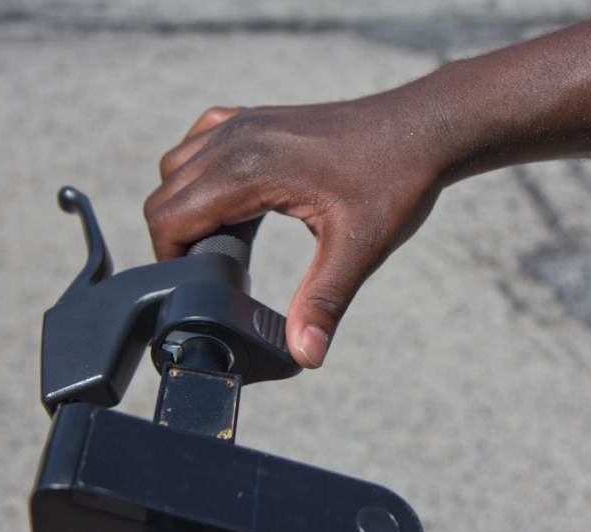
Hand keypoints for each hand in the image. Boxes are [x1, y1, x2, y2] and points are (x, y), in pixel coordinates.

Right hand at [144, 89, 448, 367]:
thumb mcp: (359, 248)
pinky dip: (199, 172)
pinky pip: (200, 141)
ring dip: (184, 205)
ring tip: (223, 242)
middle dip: (175, 240)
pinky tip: (231, 198)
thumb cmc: (396, 181)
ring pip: (175, 166)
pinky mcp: (257, 117)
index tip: (201, 287)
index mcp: (249, 169)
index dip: (172, 260)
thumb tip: (304, 355)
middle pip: (163, 195)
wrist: (426, 127)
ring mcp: (244, 122)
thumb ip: (323, 303)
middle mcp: (236, 138)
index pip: (169, 218)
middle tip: (215, 272)